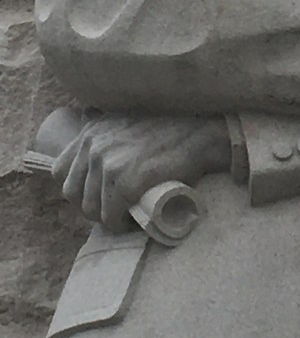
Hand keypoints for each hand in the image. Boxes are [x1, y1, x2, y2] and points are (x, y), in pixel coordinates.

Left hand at [52, 113, 230, 231]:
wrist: (201, 133)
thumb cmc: (169, 128)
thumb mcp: (127, 115)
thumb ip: (104, 117)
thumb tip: (86, 112)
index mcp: (91, 131)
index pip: (60, 171)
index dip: (78, 188)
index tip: (98, 193)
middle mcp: (94, 145)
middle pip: (73, 194)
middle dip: (92, 206)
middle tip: (116, 208)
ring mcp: (109, 163)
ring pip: (91, 209)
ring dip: (108, 218)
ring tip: (127, 215)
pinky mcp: (126, 182)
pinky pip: (111, 217)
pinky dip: (120, 225)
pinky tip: (133, 222)